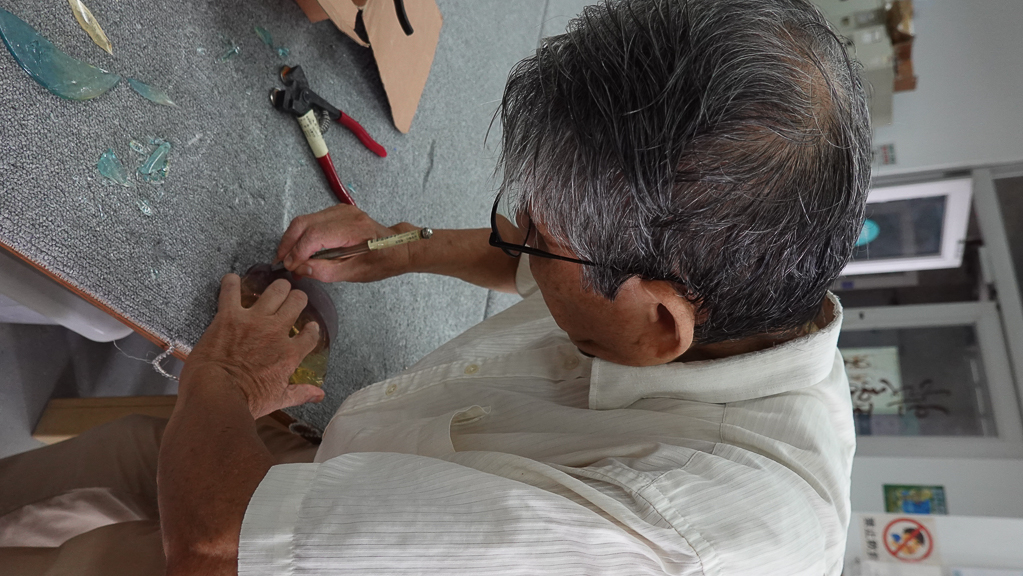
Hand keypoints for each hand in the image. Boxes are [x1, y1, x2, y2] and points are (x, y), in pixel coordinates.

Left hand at [181, 274, 324, 418]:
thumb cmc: (247, 400)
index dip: (311, 329)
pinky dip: (231, 283)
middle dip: (297, 299)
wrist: (217, 394)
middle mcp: (276, 332)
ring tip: (275, 287)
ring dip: (277, 287)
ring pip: (274, 291)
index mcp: (289, 353)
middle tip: (292, 299)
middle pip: (296, 303)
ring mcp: (253, 321)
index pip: (310, 334)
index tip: (309, 327)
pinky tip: (232, 279)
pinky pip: (231, 291)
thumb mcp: (278, 399)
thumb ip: (301, 393)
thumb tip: (319, 395)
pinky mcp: (229, 316)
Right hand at [277, 204, 415, 282]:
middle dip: (288, 243)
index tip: (289, 267)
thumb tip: (298, 268)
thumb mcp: (354, 273)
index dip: (297, 252)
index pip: (314, 236)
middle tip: (280, 262)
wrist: (397, 247)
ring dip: (292, 239)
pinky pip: (311, 220)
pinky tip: (299, 250)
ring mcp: (340, 209)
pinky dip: (301, 234)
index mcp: (353, 229)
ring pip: (304, 220)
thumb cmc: (380, 262)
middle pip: (304, 223)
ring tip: (288, 258)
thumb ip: (325, 271)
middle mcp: (345, 214)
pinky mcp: (336, 211)